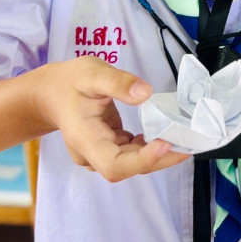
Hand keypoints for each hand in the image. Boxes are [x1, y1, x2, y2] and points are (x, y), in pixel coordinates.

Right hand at [32, 57, 190, 181]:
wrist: (51, 93)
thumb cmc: (70, 82)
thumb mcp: (92, 73)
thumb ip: (117, 82)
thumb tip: (145, 93)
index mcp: (84, 138)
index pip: (113, 164)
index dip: (141, 161)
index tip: (166, 144)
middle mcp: (90, 154)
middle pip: (127, 168)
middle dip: (159, 158)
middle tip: (189, 144)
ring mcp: (99, 155)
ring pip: (131, 164)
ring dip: (158, 154)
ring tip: (183, 138)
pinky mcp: (108, 149)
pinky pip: (131, 155)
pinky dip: (150, 147)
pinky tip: (164, 134)